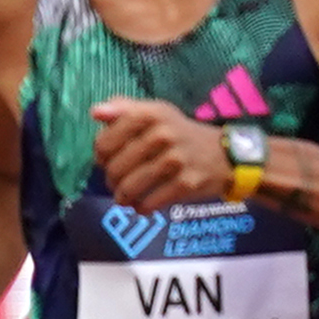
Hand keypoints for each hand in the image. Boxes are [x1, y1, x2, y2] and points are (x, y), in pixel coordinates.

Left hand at [89, 97, 230, 210]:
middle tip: (117, 183)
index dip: (100, 156)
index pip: (105, 142)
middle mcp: (163, 134)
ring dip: (123, 197)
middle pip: (115, 168)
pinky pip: (150, 203)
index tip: (106, 161)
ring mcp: (175, 160)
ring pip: (130, 188)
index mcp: (151, 114)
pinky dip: (141, 208)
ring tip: (125, 198)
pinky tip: (142, 206)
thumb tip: (95, 113)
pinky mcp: (186, 183)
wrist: (223, 155)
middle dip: (111, 180)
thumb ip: (124, 109)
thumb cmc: (180, 134)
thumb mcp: (157, 113)